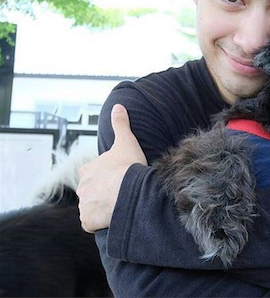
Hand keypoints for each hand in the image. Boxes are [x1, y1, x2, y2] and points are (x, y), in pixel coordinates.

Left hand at [77, 103, 147, 232]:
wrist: (128, 191)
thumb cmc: (127, 166)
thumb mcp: (125, 141)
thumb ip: (120, 124)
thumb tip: (118, 106)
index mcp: (87, 170)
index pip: (89, 173)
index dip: (101, 175)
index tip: (113, 176)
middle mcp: (82, 188)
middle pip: (89, 191)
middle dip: (100, 192)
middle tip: (118, 191)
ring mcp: (83, 206)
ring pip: (91, 207)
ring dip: (101, 208)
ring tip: (118, 205)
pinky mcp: (87, 221)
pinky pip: (92, 223)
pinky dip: (100, 222)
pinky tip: (112, 217)